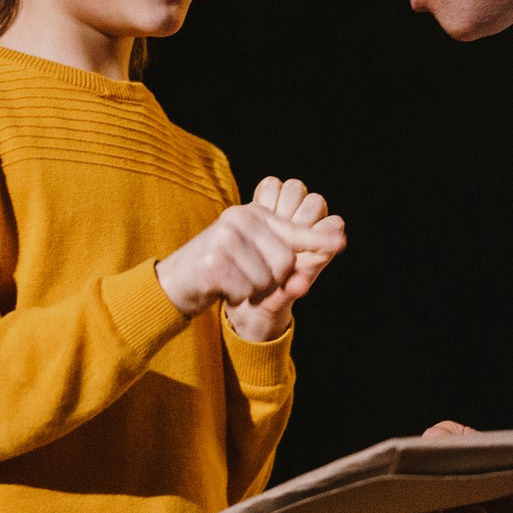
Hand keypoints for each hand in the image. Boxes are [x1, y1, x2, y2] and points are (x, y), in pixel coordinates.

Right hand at [156, 177, 345, 338]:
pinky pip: (246, 291)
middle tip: (247, 278)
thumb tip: (306, 281)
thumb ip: (282, 266)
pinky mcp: (213, 263)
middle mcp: (238, 219)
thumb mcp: (251, 260)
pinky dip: (236, 297)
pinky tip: (220, 288)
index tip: (340, 242)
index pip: (293, 230)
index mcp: (251, 214)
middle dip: (271, 281)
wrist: (172, 283)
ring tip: (232, 281)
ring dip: (252, 291)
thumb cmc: (218, 271)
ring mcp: (224, 239)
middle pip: (284, 262)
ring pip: (266, 279)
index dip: (318, 239)